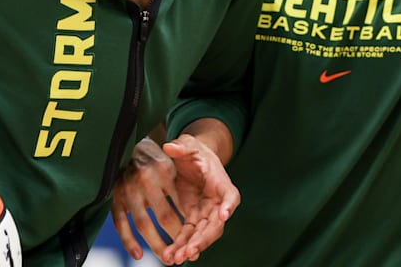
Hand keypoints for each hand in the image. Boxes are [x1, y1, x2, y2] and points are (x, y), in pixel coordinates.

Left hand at [111, 135, 238, 264]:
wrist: (193, 159)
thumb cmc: (194, 151)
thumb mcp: (188, 144)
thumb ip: (181, 146)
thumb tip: (170, 146)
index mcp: (221, 183)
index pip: (230, 196)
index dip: (228, 206)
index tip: (223, 215)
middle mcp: (217, 202)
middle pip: (216, 224)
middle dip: (203, 239)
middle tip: (190, 251)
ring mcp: (206, 211)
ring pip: (202, 234)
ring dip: (191, 247)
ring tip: (176, 258)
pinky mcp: (194, 216)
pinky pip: (189, 234)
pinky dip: (181, 244)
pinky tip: (171, 255)